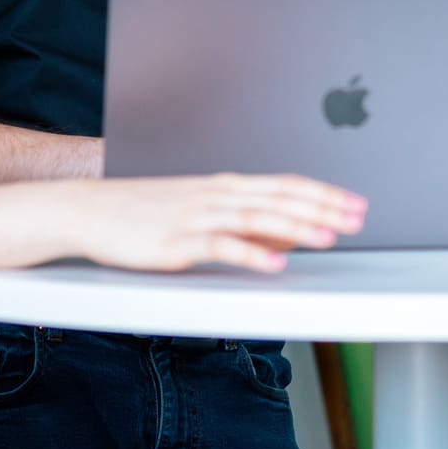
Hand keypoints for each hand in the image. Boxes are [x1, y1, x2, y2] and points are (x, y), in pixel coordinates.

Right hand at [69, 174, 367, 273]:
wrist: (89, 210)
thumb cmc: (145, 212)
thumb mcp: (201, 210)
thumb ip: (245, 219)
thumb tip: (290, 230)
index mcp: (225, 186)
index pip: (285, 184)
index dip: (323, 193)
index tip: (354, 203)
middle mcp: (216, 195)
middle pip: (280, 198)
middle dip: (323, 207)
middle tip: (358, 217)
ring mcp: (197, 216)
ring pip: (257, 218)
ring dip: (297, 227)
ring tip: (329, 237)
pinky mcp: (177, 242)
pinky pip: (221, 246)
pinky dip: (251, 254)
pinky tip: (275, 264)